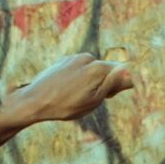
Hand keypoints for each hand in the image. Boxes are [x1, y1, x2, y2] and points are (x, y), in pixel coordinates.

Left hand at [1, 54, 134, 128]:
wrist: (34, 101)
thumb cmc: (65, 105)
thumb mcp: (94, 100)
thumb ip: (113, 84)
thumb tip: (130, 71)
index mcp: (98, 68)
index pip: (122, 72)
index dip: (118, 86)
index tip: (108, 97)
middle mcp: (87, 58)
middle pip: (107, 70)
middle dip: (105, 84)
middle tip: (90, 100)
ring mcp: (74, 58)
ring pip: (92, 70)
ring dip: (91, 82)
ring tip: (76, 96)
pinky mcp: (64, 61)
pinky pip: (79, 69)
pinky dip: (79, 78)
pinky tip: (68, 90)